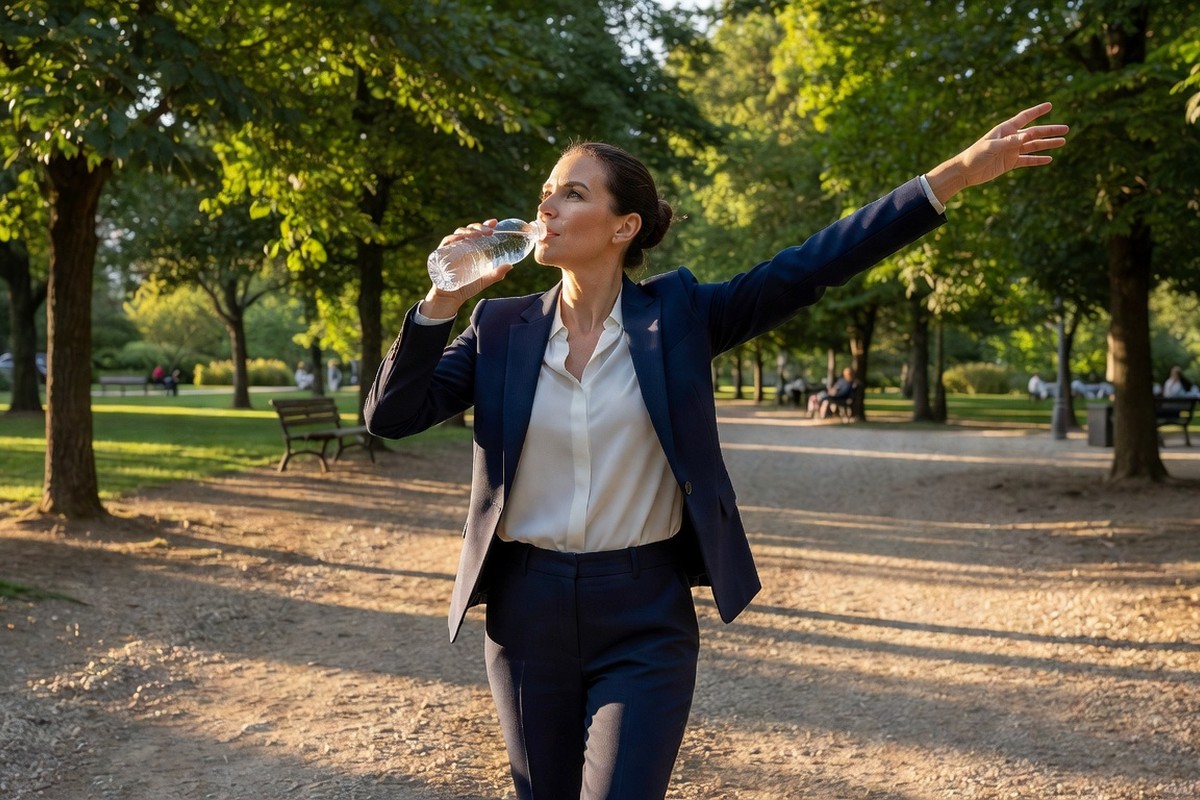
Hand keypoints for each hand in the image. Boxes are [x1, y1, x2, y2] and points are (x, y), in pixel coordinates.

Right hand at [419, 218, 514, 317]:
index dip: (486, 225)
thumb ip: (496, 274)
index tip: (494, 222)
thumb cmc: (467, 287)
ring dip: (469, 231)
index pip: (479, 233)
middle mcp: (463, 246)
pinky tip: (461, 238)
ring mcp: (452, 248)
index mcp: (473, 249)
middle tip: (489, 231)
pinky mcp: (442, 253)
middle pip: (470, 230)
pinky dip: (454, 238)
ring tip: (478, 234)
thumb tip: (511, 266)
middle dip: (479, 227)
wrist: (450, 297)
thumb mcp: (484, 280)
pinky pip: (447, 241)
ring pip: (459, 233)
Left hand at [926, 102, 1068, 204]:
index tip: (1050, 105)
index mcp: (1005, 130)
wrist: (965, 172)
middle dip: (1050, 131)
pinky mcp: (1010, 163)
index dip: (1037, 111)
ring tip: (1063, 142)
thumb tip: (1026, 137)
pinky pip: (1027, 160)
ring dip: (1048, 144)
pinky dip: (1038, 160)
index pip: (1024, 118)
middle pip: (1034, 133)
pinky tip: (1049, 159)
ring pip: (1034, 146)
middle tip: (1066, 129)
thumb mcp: (990, 147)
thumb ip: (1008, 142)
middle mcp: (1011, 139)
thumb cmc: (974, 155)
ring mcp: (1011, 151)